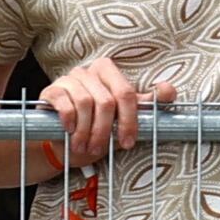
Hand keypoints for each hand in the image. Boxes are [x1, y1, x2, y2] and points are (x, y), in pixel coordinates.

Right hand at [40, 58, 154, 159]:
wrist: (65, 139)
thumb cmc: (98, 126)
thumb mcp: (124, 117)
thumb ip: (147, 104)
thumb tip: (168, 90)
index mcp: (109, 73)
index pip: (126, 93)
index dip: (129, 120)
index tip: (128, 142)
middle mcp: (88, 71)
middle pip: (106, 101)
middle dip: (106, 129)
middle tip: (102, 148)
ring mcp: (68, 79)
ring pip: (85, 103)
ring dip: (87, 131)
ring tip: (86, 146)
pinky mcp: (51, 90)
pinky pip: (65, 104)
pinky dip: (70, 122)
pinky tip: (71, 132)